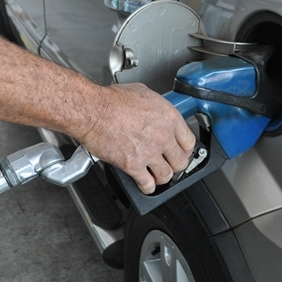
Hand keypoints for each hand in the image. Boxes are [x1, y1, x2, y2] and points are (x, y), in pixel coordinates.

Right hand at [79, 83, 194, 193]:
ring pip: (167, 175)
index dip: (186, 149)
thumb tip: (158, 113)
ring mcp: (149, 152)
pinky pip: (147, 184)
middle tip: (170, 164)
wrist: (92, 111)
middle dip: (176, 164)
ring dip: (162, 177)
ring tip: (157, 174)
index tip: (182, 151)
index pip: (189, 141)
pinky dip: (147, 187)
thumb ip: (157, 107)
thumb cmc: (112, 100)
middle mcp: (162, 136)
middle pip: (181, 161)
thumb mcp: (143, 94)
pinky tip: (145, 184)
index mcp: (169, 117)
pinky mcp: (133, 165)